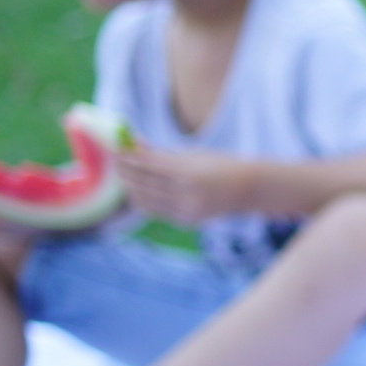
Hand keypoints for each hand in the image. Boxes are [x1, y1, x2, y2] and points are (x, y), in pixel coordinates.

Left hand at [118, 145, 257, 224]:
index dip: (128, 157)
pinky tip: (140, 191)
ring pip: (144, 200)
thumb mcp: (192, 155)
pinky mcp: (185, 221)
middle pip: (142, 182)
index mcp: (188, 172)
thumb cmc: (220, 165)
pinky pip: (155, 210)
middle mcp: (185, 193)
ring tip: (125, 177)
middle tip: (116, 162)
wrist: (249, 190)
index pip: (147, 164)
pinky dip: (144, 200)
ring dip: (131, 187)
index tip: (116, 149)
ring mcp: (185, 210)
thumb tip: (133, 143)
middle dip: (125, 172)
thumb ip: (161, 154)